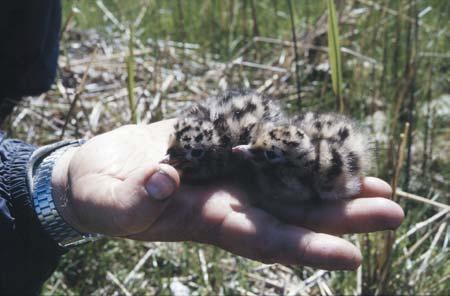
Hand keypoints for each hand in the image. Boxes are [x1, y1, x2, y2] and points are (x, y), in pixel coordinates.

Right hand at [52, 119, 403, 269]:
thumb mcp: (111, 200)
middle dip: (341, 214)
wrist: (105, 169)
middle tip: (391, 210)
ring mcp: (230, 172)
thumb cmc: (102, 193)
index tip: (353, 256)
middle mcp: (229, 198)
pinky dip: (299, 147)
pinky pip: (269, 147)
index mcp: (206, 218)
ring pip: (289, 180)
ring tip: (377, 183)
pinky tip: (328, 144)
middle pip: (292, 211)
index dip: (306, 248)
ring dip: (331, 182)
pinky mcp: (225, 145)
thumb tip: (164, 179)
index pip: (263, 239)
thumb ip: (135, 196)